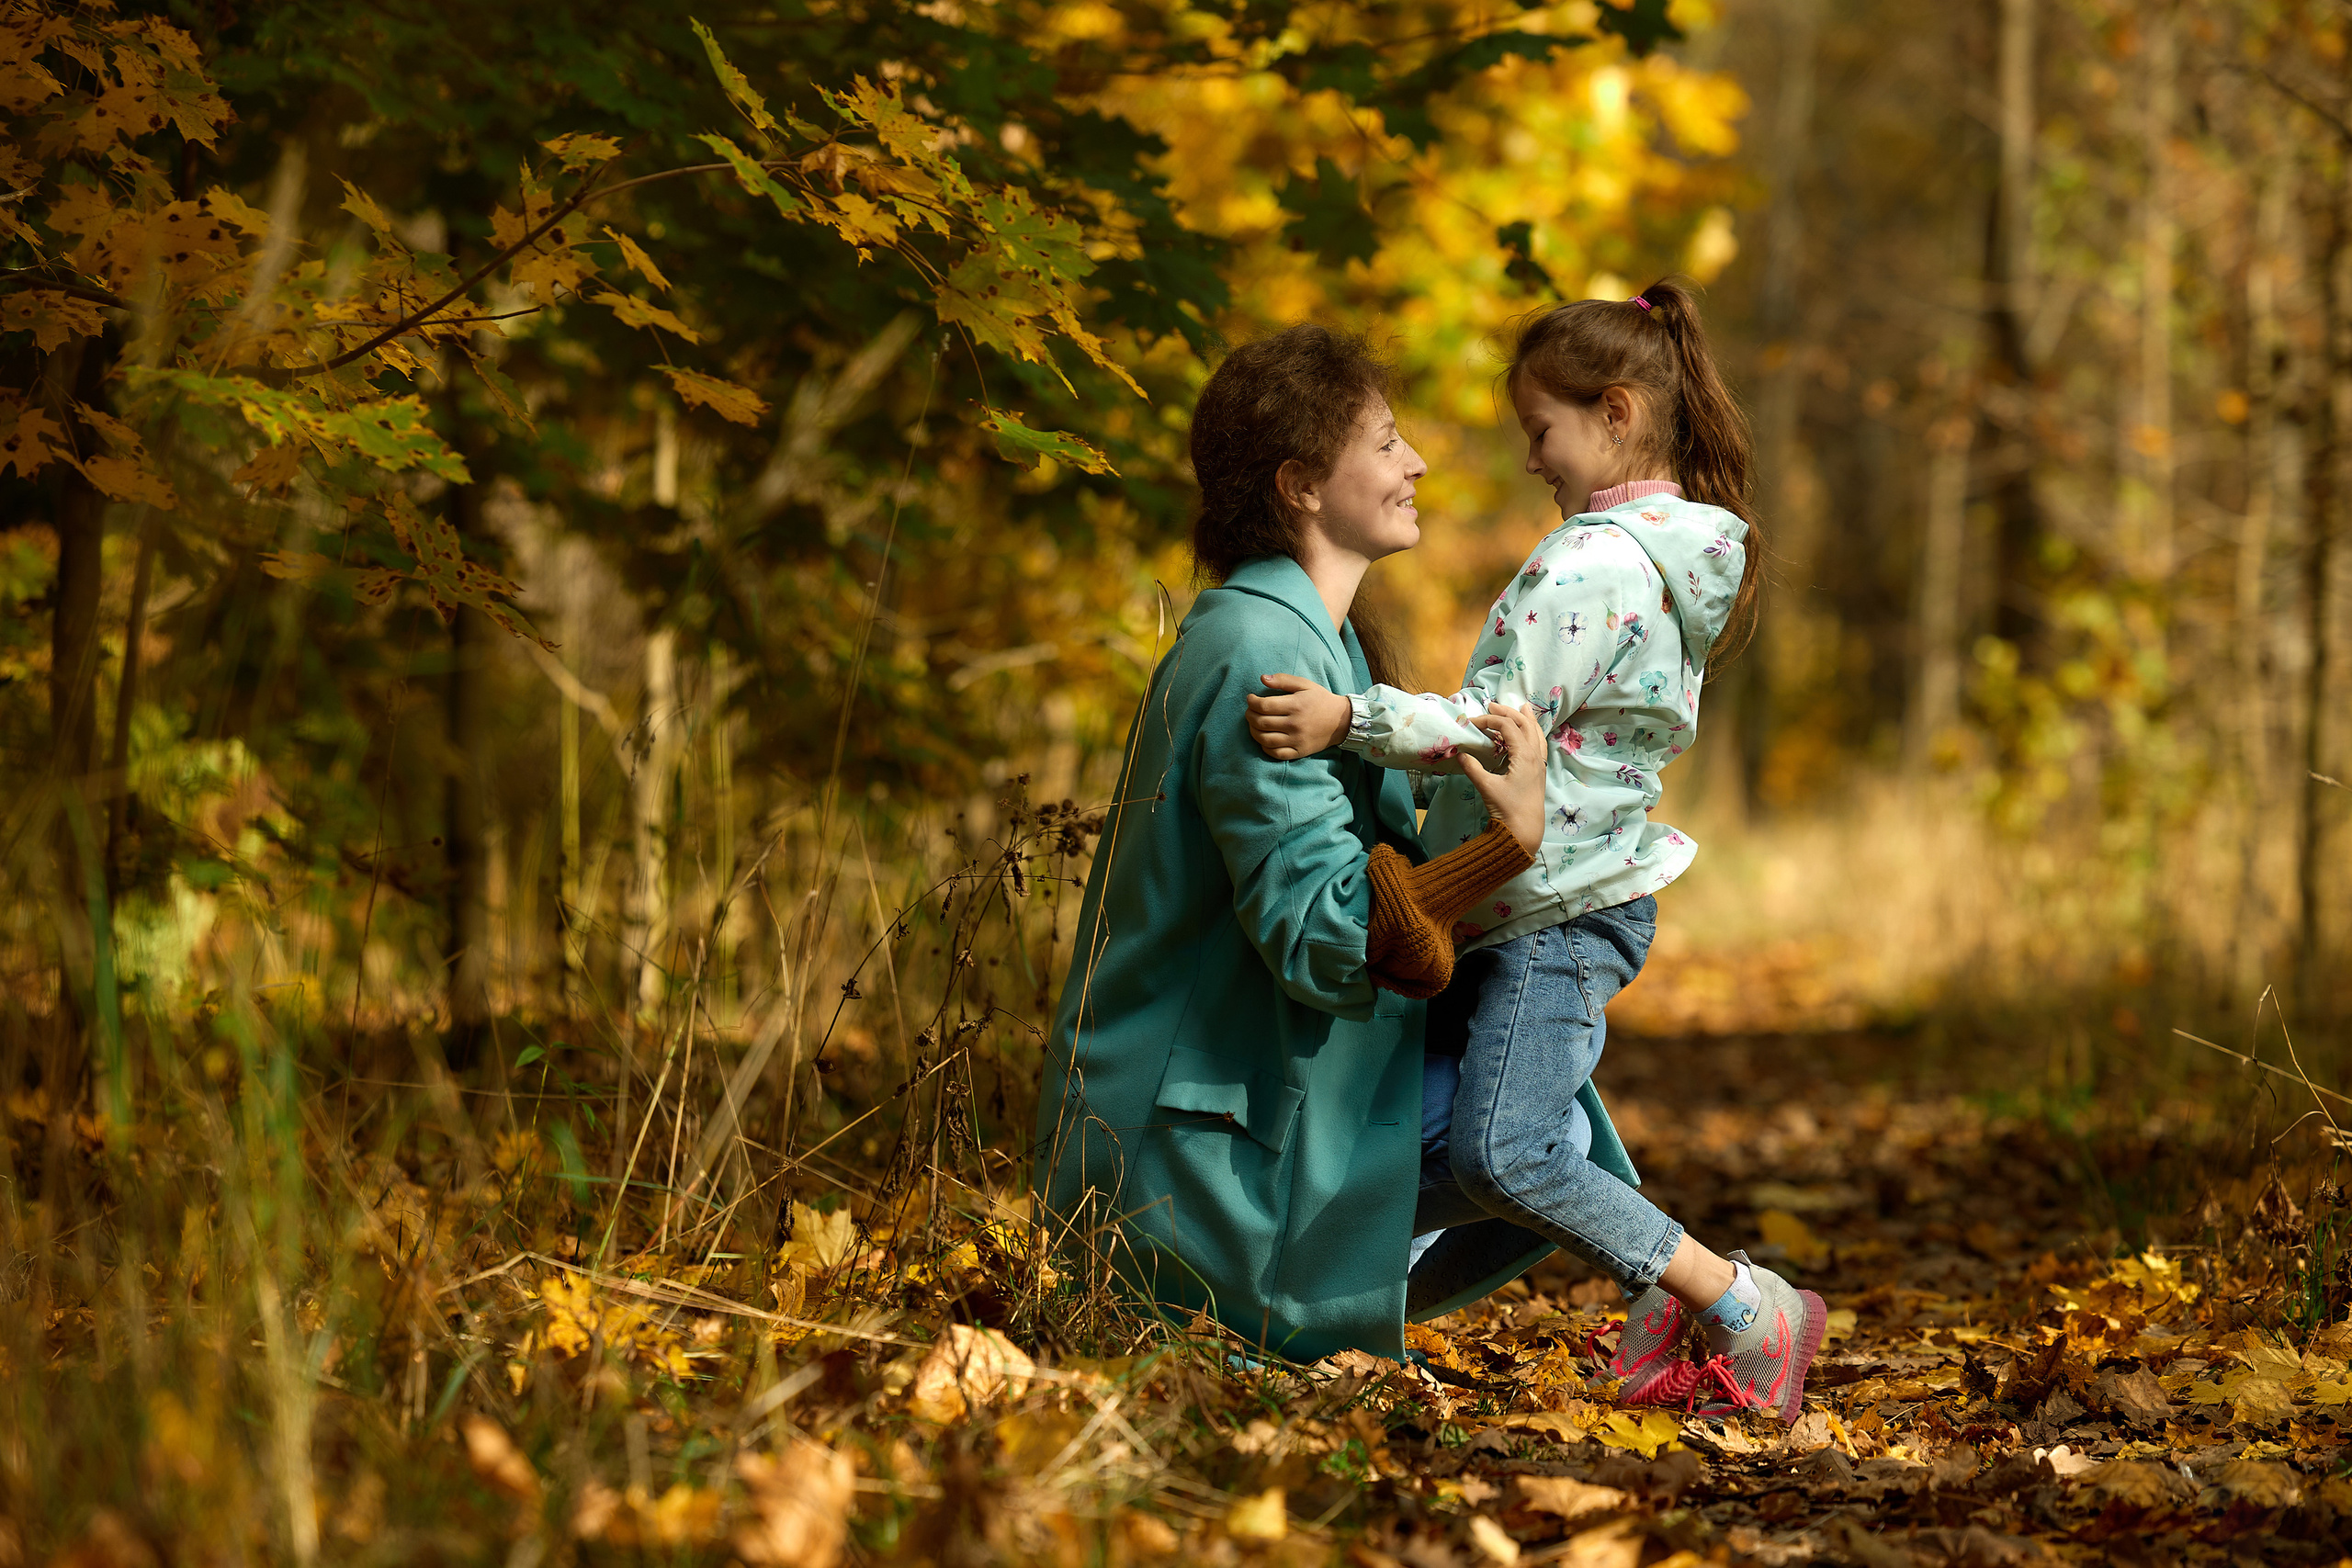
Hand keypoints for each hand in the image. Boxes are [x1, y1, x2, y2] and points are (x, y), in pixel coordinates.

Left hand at [1246, 673, 1352, 759]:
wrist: (1342, 721)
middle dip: (1250, 716)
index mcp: (1295, 705)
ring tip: (1254, 724)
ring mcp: (1297, 740)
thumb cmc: (1321, 700)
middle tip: (1250, 711)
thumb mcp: (1305, 684)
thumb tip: (1263, 678)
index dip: (1252, 702)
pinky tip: (1264, 739)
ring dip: (1253, 732)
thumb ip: (1284, 680)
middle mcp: (1295, 724)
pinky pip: (1276, 753)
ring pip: (1265, 739)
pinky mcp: (1299, 751)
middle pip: (1261, 723)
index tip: (1250, 699)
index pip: (1264, 706)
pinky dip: (1265, 747)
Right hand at [1461, 701, 1546, 855]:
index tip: (1473, 723)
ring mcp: (1539, 764)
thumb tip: (1459, 754)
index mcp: (1525, 756)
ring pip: (1536, 733)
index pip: (1507, 727)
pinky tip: (1529, 734)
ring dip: (1526, 719)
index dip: (1489, 720)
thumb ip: (1473, 768)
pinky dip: (1533, 734)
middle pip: (1524, 724)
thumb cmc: (1507, 808)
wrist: (1525, 830)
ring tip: (1523, 707)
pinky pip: (1539, 745)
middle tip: (1493, 706)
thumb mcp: (1486, 787)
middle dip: (1509, 713)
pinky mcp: (1538, 772)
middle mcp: (1535, 756)